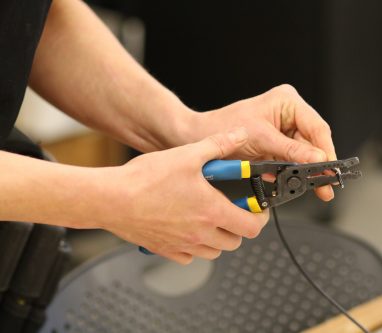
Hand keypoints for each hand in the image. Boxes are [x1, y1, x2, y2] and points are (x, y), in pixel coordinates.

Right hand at [99, 128, 268, 263]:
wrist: (110, 199)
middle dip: (238, 226)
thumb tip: (239, 135)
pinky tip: (186, 227)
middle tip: (231, 209)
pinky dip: (194, 246)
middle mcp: (200, 233)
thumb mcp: (188, 154)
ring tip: (209, 217)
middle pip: (235, 242)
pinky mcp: (165, 250)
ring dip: (218, 238)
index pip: (251, 226)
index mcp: (212, 211)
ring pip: (214, 251)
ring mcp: (183, 245)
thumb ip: (219, 145)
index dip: (258, 217)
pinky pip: (190, 256)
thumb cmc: (145, 180)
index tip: (255, 208)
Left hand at [191, 84, 336, 200]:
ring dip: (306, 172)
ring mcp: (283, 131)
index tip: (331, 168)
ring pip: (304, 155)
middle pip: (313, 142)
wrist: (200, 137)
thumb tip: (318, 159)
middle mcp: (289, 114)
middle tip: (326, 184)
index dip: (326, 149)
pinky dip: (292, 173)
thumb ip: (291, 151)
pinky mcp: (276, 146)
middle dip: (318, 165)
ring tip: (314, 188)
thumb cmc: (224, 127)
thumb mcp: (261, 139)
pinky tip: (294, 182)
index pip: (316, 126)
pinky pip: (291, 161)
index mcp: (287, 101)